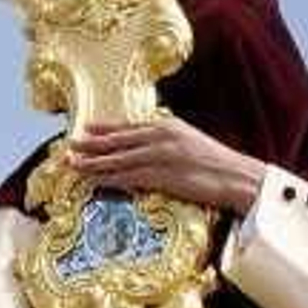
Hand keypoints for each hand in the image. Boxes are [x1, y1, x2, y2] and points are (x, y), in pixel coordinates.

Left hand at [69, 113, 264, 215]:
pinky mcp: (160, 175)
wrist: (238, 177)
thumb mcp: (192, 142)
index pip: (128, 126)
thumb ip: (170, 140)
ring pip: (117, 159)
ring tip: (72, 164)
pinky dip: (106, 178)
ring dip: (92, 162)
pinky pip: (126, 177)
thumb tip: (152, 145)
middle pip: (117, 140)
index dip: (104, 128)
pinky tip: (91, 180)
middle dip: (91, 143)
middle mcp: (160, 136)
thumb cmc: (219, 165)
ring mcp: (159, 155)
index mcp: (167, 126)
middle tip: (69, 145)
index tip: (86, 128)